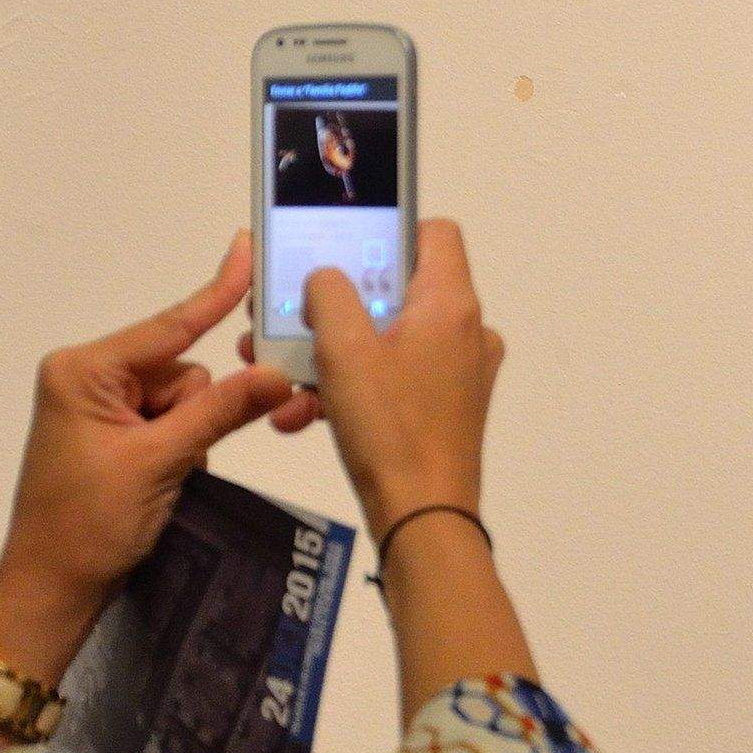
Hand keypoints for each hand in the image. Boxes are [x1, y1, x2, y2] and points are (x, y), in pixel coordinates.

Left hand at [0, 234, 312, 682]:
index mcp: (84, 369)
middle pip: (182, 369)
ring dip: (186, 439)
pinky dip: (177, 450)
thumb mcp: (160, 462)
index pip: (168, 327)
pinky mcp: (110, 433)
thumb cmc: (88, 524)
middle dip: (193, 414)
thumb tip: (277, 373)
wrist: (51, 591)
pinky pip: (170, 422)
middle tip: (172, 463)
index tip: (243, 248)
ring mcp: (98, 406)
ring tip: (155, 482)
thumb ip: (221, 411)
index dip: (214, 293)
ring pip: (184, 399)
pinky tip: (156, 484)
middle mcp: (88, 375)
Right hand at [302, 218, 503, 540]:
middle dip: (337, 307)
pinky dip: (353, 391)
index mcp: (451, 303)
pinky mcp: (447, 410)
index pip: (433, 232)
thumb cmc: (389, 426)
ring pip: (388, 341)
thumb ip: (328, 294)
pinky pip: (394, 381)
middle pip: (399, 290)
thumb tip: (326, 279)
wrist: (423, 520)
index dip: (386, 232)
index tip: (343, 256)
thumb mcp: (343, 349)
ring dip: (333, 357)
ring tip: (286, 380)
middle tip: (291, 322)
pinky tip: (304, 415)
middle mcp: (466, 331)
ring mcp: (460, 373)